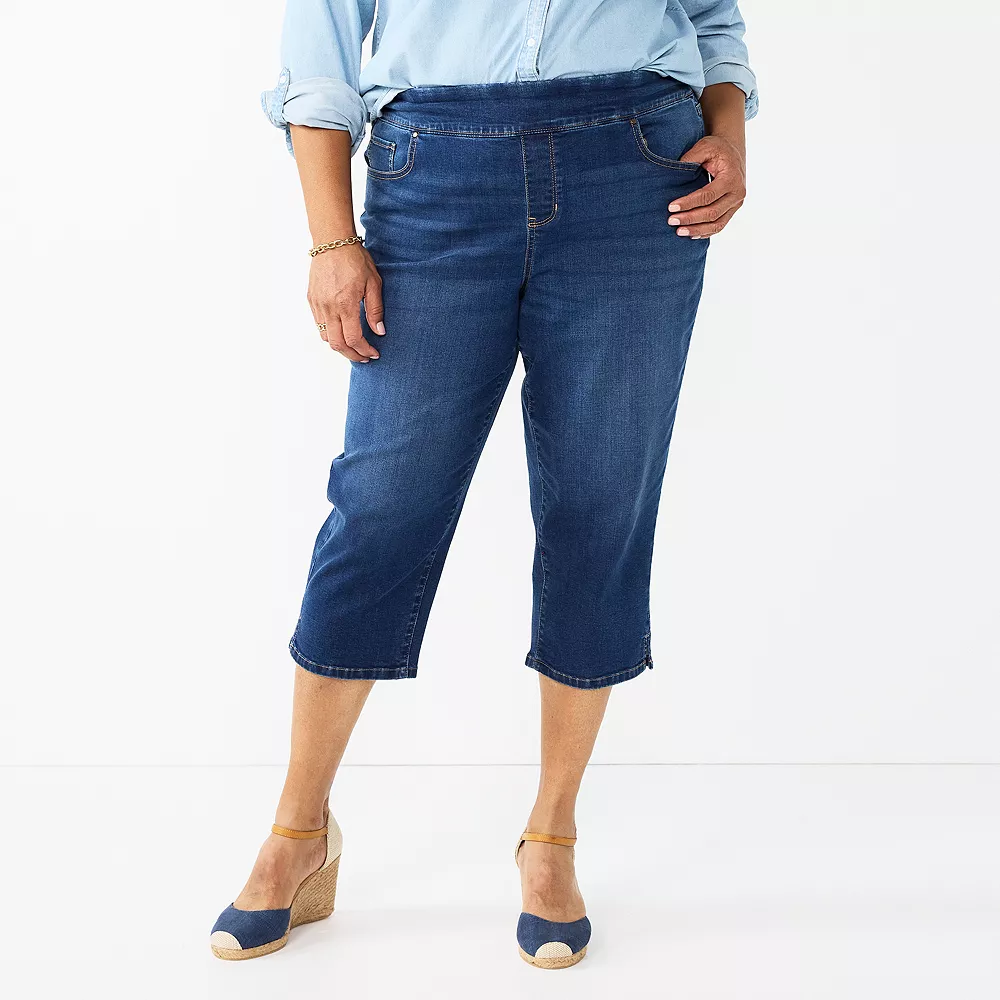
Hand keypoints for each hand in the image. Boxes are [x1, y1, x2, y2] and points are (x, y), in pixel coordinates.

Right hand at [307, 244, 384, 361]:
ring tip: (354, 347)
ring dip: (340, 346)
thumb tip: (379, 331)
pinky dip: (330, 334)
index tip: (374, 354)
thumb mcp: (373, 283)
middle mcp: (328, 307)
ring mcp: (317, 304)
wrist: (332, 242)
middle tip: (364, 357)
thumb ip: (375, 310)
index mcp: (345, 304)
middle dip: (352, 355)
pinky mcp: (311, 300)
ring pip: (325, 337)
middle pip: (338, 344)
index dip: (365, 350)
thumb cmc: (355, 259)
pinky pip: (319, 325)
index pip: (354, 339)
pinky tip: (342, 332)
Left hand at [667, 134, 745, 238]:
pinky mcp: (732, 210)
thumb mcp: (705, 147)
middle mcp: (737, 193)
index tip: (671, 207)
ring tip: (679, 232)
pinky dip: (706, 232)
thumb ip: (691, 158)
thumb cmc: (717, 150)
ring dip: (697, 229)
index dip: (689, 203)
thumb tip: (673, 172)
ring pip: (717, 224)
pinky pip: (720, 226)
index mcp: (731, 177)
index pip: (708, 195)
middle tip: (671, 221)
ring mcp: (736, 203)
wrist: (732, 154)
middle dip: (690, 218)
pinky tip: (692, 234)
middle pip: (712, 212)